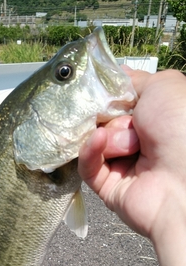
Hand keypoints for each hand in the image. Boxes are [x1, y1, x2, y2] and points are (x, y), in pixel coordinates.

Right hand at [78, 69, 185, 265]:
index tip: (96, 88)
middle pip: (103, 121)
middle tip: (116, 114)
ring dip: (108, 136)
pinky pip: (88, 167)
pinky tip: (99, 141)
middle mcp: (141, 143)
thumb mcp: (163, 86)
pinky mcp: (110, 189)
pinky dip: (90, 151)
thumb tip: (115, 76)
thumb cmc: (180, 128)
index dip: (108, 95)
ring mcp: (125, 167)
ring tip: (128, 141)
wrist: (184, 181)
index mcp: (156, 120)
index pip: (119, 103)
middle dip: (106, 115)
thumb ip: (135, 80)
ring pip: (95, 143)